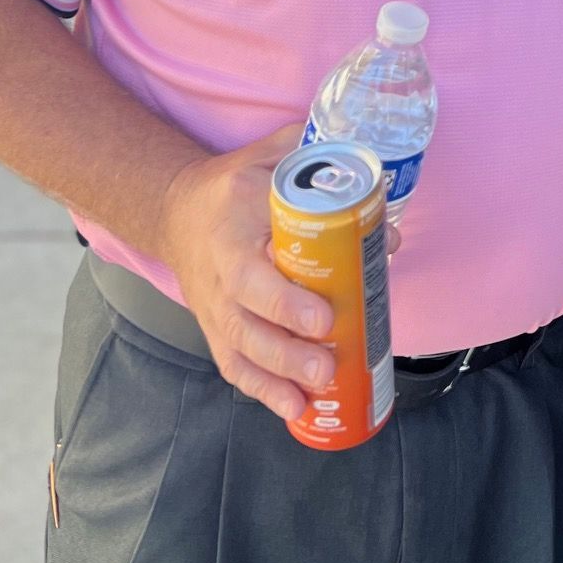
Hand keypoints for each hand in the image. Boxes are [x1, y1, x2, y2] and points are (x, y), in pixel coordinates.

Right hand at [156, 123, 398, 420]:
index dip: (288, 294)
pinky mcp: (212, 326)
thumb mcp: (273, 155)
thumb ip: (324, 168)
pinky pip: (232, 363)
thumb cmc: (238, 184)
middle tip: (327, 361)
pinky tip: (294, 408)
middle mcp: (221, 263)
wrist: (177, 211)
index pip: (259, 257)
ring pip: (239, 344)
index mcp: (238, 214)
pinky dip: (261, 390)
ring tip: (316, 390)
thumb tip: (384, 220)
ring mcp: (213, 301)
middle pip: (247, 313)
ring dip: (278, 373)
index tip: (326, 315)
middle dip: (287, 344)